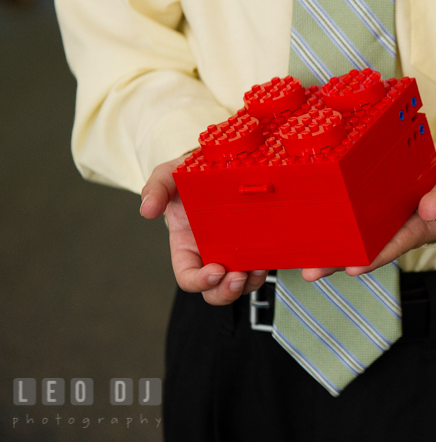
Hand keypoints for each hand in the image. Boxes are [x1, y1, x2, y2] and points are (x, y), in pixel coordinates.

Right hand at [140, 155, 267, 304]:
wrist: (219, 162)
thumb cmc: (192, 174)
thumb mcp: (169, 175)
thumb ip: (156, 188)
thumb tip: (147, 210)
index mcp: (186, 247)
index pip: (189, 278)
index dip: (200, 282)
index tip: (215, 270)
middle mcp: (211, 254)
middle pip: (215, 290)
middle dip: (226, 291)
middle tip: (238, 278)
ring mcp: (235, 251)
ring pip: (242, 283)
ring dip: (251, 283)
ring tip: (258, 268)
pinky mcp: (256, 243)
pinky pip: (261, 265)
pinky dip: (266, 267)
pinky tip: (270, 257)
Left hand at [300, 169, 435, 280]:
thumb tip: (428, 209)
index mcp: (412, 231)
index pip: (389, 248)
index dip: (372, 259)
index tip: (353, 269)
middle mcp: (391, 231)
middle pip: (361, 251)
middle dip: (336, 264)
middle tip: (311, 273)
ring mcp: (380, 221)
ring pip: (350, 239)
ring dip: (327, 249)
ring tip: (302, 263)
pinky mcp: (371, 206)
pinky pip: (349, 218)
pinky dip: (330, 224)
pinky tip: (306, 232)